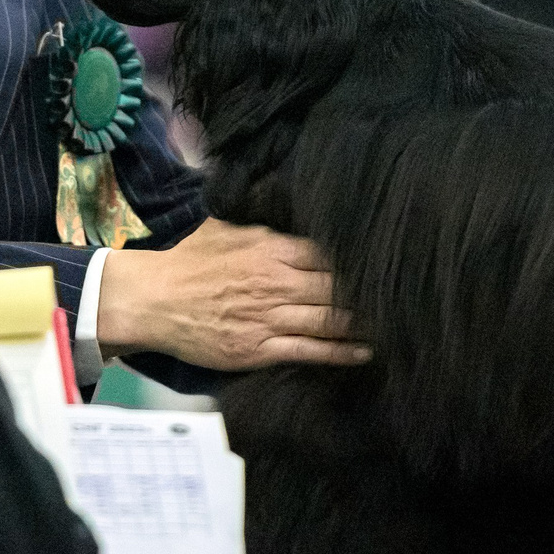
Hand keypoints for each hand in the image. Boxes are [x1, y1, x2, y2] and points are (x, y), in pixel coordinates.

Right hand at [95, 218, 370, 370]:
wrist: (152, 300)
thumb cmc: (187, 260)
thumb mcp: (226, 226)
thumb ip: (262, 220)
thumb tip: (287, 202)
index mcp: (272, 248)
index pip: (329, 252)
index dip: (358, 259)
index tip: (384, 262)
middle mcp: (277, 282)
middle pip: (337, 287)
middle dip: (370, 292)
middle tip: (402, 296)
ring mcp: (270, 318)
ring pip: (330, 320)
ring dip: (363, 323)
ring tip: (393, 324)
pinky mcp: (260, 349)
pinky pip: (310, 350)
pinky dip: (341, 351)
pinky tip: (366, 351)